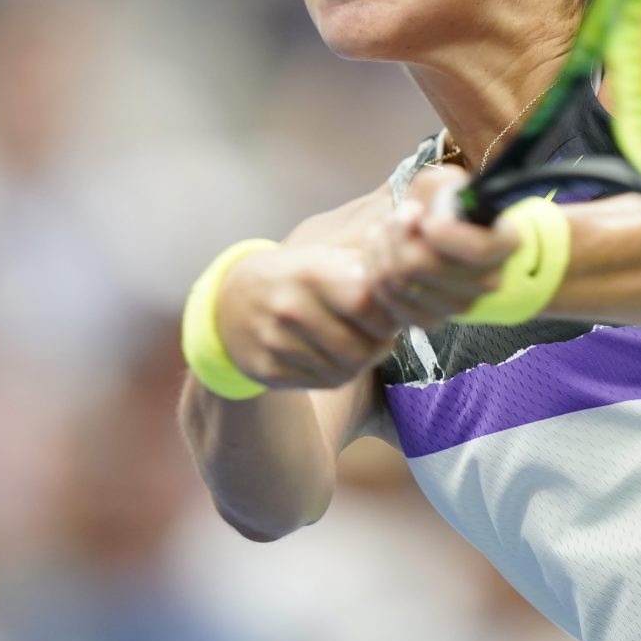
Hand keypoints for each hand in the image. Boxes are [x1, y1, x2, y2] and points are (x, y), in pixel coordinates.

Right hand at [214, 244, 402, 390]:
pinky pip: (325, 382)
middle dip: (380, 344)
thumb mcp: (324, 257)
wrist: (230, 303)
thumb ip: (365, 269)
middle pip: (363, 346)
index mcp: (309, 272)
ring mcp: (274, 341)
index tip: (390, 313)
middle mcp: (289, 307)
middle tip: (379, 335)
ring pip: (347, 369)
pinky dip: (337, 373)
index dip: (389, 314)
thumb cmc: (295, 278)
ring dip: (361, 361)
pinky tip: (331, 355)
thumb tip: (411, 286)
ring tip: (356, 343)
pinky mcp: (266, 370)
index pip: (369, 303)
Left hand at [364, 166, 522, 328]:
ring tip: (387, 233)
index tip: (425, 220)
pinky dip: (377, 273)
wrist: (419, 230)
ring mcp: (460, 305)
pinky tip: (383, 257)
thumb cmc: (436, 204)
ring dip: (382, 249)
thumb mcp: (443, 181)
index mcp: (502, 243)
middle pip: (421, 265)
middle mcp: (488, 280)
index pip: (479, 249)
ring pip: (399, 281)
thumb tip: (421, 217)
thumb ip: (438, 188)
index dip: (445, 235)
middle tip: (397, 218)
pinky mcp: (431, 320)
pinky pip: (390, 300)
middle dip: (396, 234)